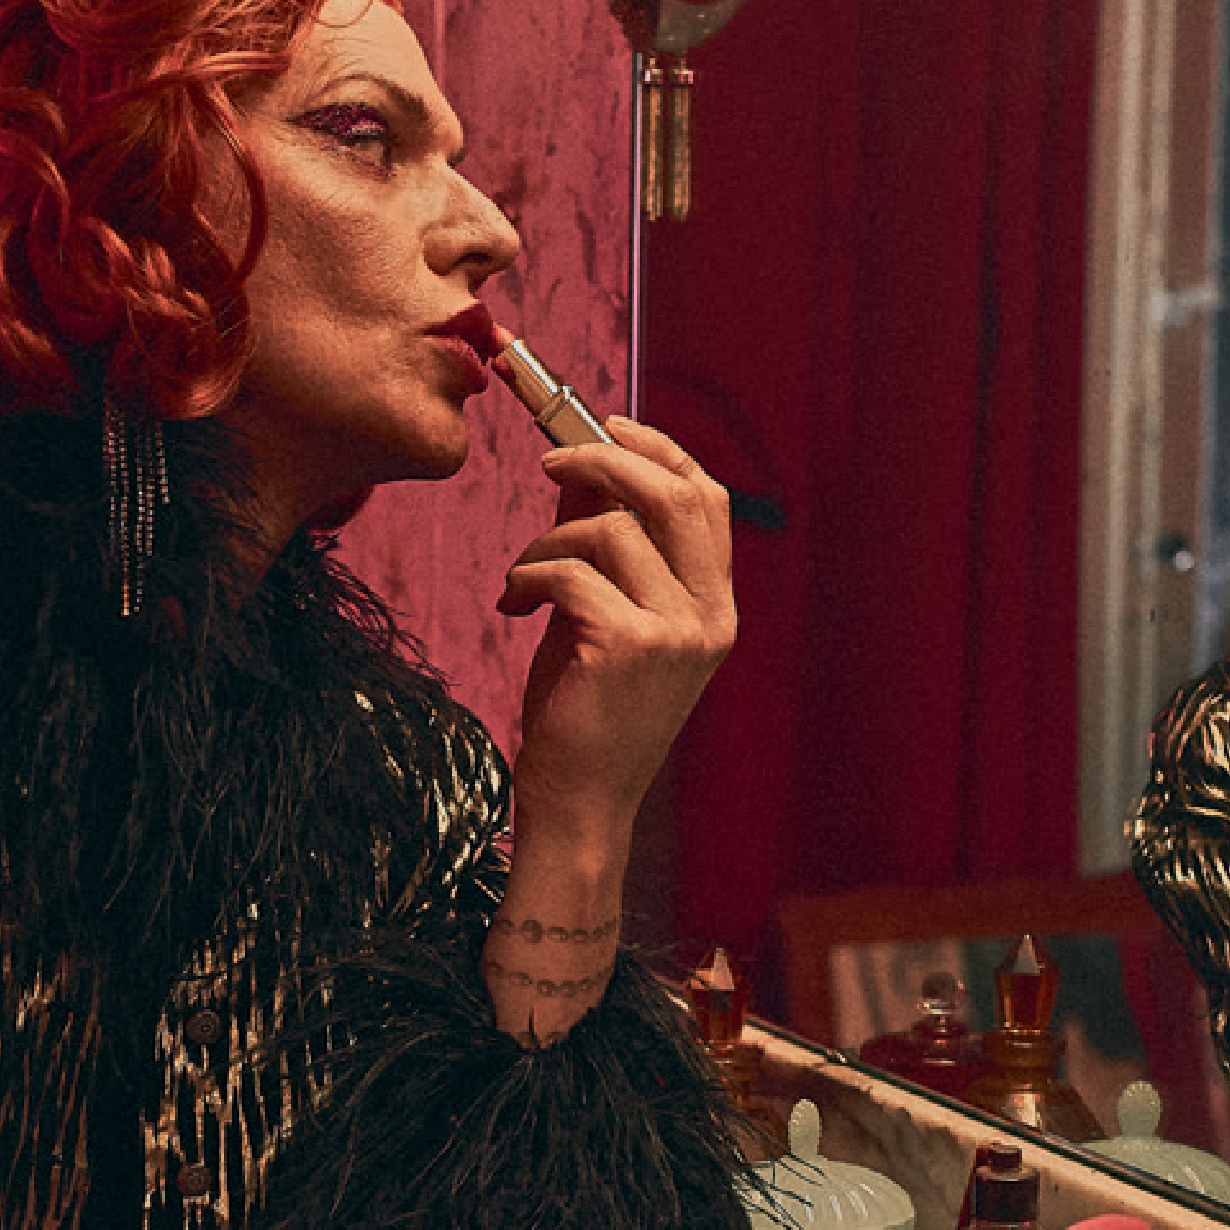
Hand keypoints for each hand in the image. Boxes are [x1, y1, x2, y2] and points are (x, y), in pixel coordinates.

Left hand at [493, 400, 736, 844]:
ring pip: (611, 529)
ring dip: (548, 538)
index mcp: (715, 609)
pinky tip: (514, 604)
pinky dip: (528, 575)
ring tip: (522, 578)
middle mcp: (711, 617)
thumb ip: (603, 548)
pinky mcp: (631, 645)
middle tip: (550, 461)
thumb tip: (582, 468)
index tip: (607, 425)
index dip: (660, 451)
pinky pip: (571, 570)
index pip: (708, 500)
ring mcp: (678, 632)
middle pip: (675, 494)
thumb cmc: (585, 714)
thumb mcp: (600, 616)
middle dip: (607, 459)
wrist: (578, 804)